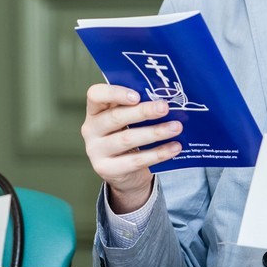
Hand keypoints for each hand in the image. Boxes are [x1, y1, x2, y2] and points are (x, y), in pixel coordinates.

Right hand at [81, 83, 182, 212]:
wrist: (124, 173)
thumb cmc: (127, 135)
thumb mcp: (126, 119)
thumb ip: (136, 106)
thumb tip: (165, 98)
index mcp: (94, 110)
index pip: (95, 94)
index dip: (115, 93)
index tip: (137, 95)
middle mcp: (90, 129)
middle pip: (116, 117)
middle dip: (143, 111)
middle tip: (165, 108)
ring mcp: (96, 151)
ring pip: (127, 139)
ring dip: (155, 132)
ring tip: (176, 127)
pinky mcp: (107, 169)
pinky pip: (136, 160)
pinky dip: (158, 153)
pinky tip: (174, 147)